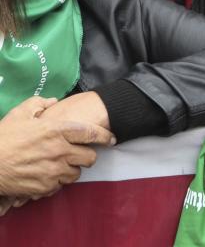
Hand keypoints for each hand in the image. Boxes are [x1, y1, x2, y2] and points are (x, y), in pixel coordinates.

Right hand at [0, 96, 114, 197]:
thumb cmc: (3, 137)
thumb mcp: (19, 113)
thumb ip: (39, 104)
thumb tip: (53, 101)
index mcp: (58, 130)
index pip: (92, 133)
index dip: (105, 136)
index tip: (111, 139)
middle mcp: (60, 150)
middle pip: (90, 157)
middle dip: (87, 155)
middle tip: (80, 153)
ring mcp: (54, 171)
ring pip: (76, 173)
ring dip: (72, 169)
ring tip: (61, 165)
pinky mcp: (45, 187)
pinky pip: (60, 186)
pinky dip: (57, 182)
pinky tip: (48, 175)